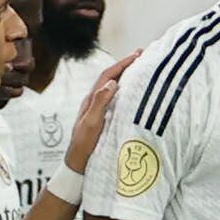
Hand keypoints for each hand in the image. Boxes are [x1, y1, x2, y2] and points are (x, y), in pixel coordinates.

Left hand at [65, 53, 136, 173]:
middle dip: (125, 65)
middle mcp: (93, 102)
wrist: (77, 165)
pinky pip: (115, 98)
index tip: (137, 55)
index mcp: (90, 100)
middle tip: (142, 56)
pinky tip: (134, 92)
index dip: (122, 64)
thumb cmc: (83, 146)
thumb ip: (99, 103)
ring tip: (140, 69)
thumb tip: (112, 82)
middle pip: (110, 78)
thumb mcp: (91, 124)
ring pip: (113, 87)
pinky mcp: (103, 118)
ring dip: (126, 76)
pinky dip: (125, 90)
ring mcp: (97, 110)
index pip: (107, 76)